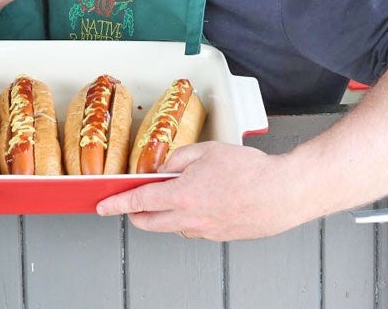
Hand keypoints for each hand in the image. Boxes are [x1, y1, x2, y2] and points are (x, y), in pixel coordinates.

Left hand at [96, 142, 310, 240]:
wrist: (284, 193)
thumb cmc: (251, 170)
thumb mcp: (207, 151)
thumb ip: (178, 159)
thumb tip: (162, 169)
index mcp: (182, 195)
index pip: (139, 202)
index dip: (117, 204)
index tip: (103, 207)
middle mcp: (190, 219)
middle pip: (149, 223)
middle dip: (134, 214)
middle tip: (131, 203)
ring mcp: (205, 231)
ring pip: (172, 227)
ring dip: (163, 216)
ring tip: (174, 195)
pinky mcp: (220, 237)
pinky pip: (193, 229)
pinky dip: (187, 218)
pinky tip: (200, 203)